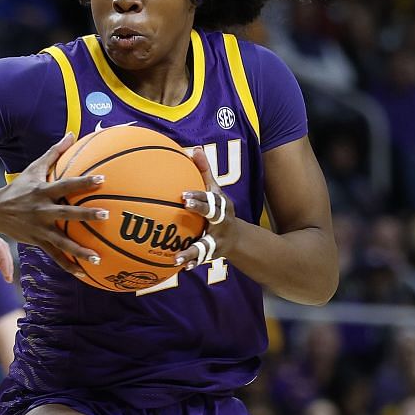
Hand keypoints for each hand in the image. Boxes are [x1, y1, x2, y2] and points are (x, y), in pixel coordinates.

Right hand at [0, 133, 107, 272]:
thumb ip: (54, 152)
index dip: (83, 182)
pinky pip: (56, 256)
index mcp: (43, 192)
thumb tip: (71, 134)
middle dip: (85, 214)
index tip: (102, 179)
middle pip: (67, 213)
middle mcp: (42, 211)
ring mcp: (40, 229)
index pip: (66, 185)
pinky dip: (69, 265)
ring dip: (80, 250)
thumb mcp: (34, 168)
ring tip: (98, 257)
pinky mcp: (37, 242)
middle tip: (105, 215)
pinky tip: (85, 273)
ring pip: (62, 241)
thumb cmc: (19, 187)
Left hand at [173, 144, 225, 270]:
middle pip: (214, 214)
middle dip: (201, 208)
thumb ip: (205, 172)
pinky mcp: (213, 253)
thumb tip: (195, 149)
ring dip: (192, 252)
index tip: (183, 194)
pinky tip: (180, 266)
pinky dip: (191, 262)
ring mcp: (218, 239)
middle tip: (185, 204)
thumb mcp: (215, 192)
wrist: (238, 238)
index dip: (199, 195)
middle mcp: (222, 221)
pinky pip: (201, 259)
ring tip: (177, 257)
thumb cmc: (219, 209)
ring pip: (205, 245)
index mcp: (221, 205)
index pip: (211, 198)